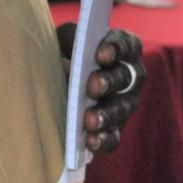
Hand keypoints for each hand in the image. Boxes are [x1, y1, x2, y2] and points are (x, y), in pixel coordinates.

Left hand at [55, 24, 146, 154]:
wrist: (52, 78)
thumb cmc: (62, 52)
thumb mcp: (62, 41)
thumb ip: (66, 43)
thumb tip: (64, 60)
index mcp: (121, 47)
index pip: (126, 44)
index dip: (116, 49)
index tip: (101, 55)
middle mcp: (130, 75)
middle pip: (125, 77)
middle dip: (109, 82)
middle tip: (93, 87)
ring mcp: (125, 103)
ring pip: (121, 108)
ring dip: (106, 114)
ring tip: (90, 121)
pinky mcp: (115, 127)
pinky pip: (114, 136)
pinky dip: (104, 139)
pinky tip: (91, 141)